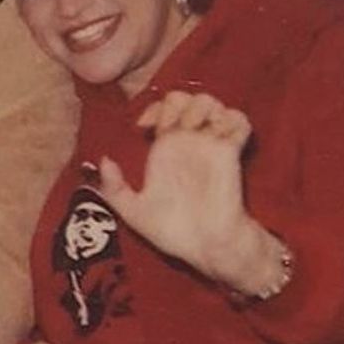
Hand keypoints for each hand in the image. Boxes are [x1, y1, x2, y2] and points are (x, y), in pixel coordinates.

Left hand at [97, 91, 258, 279]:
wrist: (205, 246)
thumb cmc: (173, 231)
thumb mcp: (133, 212)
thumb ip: (114, 188)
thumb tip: (103, 161)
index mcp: (165, 150)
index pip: (162, 108)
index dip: (153, 108)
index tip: (144, 126)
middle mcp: (188, 143)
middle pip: (187, 97)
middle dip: (176, 103)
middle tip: (169, 126)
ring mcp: (211, 145)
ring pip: (213, 103)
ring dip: (202, 107)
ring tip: (192, 128)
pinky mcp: (231, 153)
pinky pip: (239, 121)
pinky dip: (231, 120)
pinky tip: (216, 136)